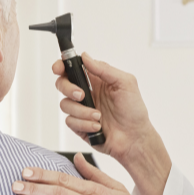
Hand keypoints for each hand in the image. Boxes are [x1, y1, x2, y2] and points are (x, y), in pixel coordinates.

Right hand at [53, 53, 171, 194]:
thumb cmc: (134, 111)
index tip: (59, 68)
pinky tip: (98, 126)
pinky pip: (70, 121)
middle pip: (62, 84)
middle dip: (68, 88)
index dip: (62, 66)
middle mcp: (87, 93)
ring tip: (99, 116)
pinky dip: (84, 124)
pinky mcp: (79, 125)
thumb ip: (104, 69)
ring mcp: (82, 109)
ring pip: (65, 105)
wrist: (134, 138)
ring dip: (82, 111)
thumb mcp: (125, 83)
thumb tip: (86, 57)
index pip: (73, 68)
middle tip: (82, 95)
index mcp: (96, 80)